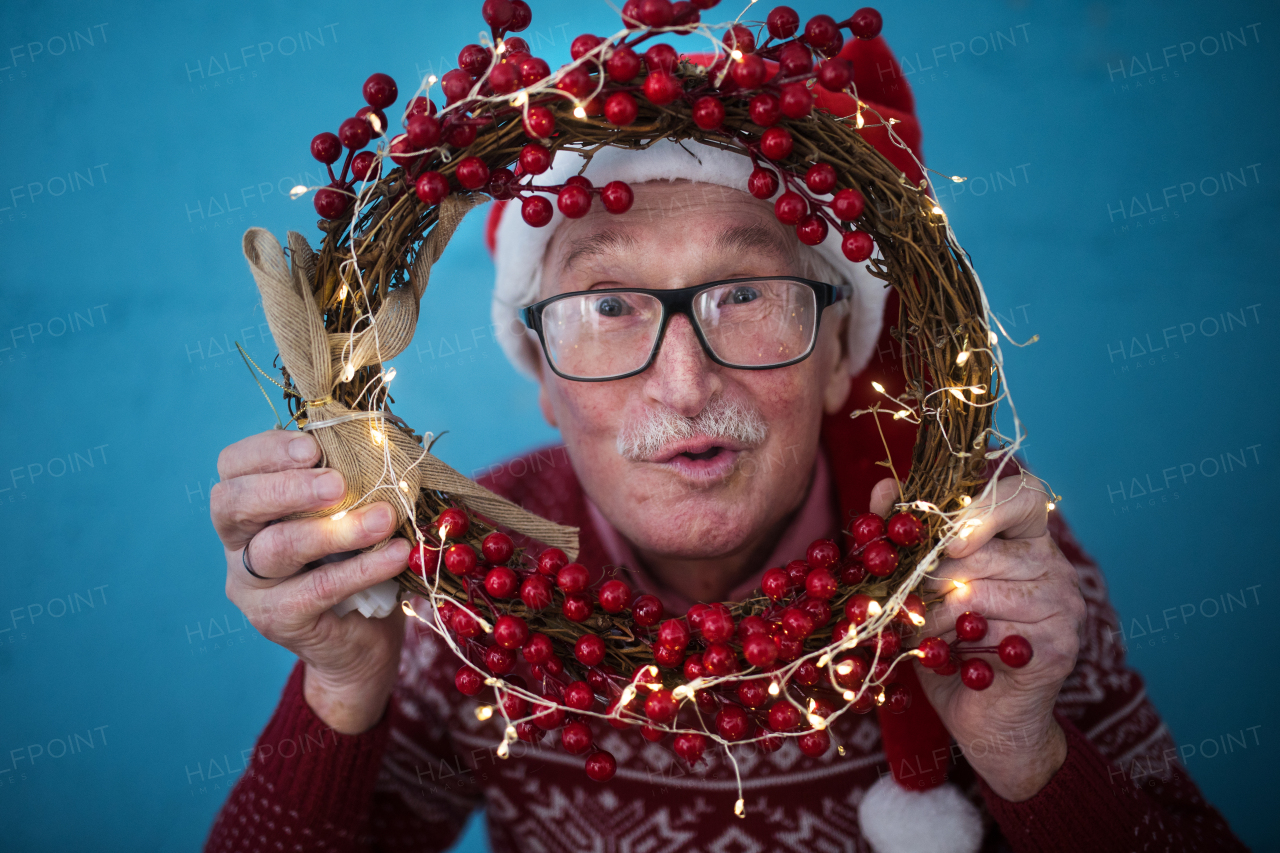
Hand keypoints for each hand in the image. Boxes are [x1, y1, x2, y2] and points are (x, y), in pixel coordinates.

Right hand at [211, 430, 410, 733]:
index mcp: (248, 507)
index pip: (233, 467)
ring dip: (334, 529)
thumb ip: (349, 479)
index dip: (267, 450)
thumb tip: (379, 441)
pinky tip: (395, 554)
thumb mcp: (348, 512)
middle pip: (234, 505)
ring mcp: (251, 586)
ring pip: (276, 548)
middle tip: (338, 484)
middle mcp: (237, 544)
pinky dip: (362, 568)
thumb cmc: (354, 560)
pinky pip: (317, 589)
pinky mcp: (278, 619)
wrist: (360, 642)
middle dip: (287, 487)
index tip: (314, 446)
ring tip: (383, 518)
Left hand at [871, 473, 1085, 801]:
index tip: (945, 538)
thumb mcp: (924, 586)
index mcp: (1027, 539)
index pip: (1022, 493)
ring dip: (930, 615)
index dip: (981, 507)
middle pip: (982, 550)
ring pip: (977, 590)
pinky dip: (951, 644)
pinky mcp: (1059, 644)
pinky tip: (941, 656)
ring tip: (913, 630)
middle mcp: (1054, 565)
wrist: (986, 722)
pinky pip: (989, 630)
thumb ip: (908, 535)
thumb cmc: (951, 644)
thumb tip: (883, 488)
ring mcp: (1062, 604)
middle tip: (899, 599)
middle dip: (927, 576)